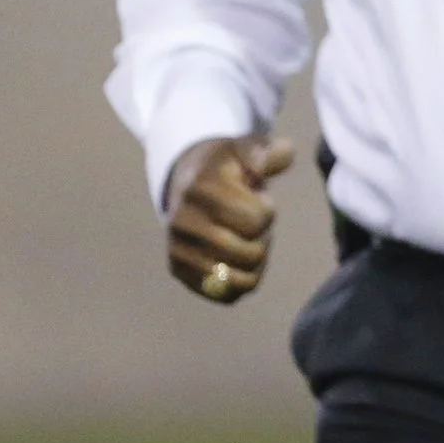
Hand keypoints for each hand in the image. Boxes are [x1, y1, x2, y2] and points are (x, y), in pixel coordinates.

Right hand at [164, 134, 294, 303]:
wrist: (189, 181)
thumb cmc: (230, 166)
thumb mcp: (249, 148)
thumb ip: (267, 151)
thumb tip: (262, 166)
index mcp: (201, 187)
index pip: (256, 219)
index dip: (266, 210)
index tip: (256, 198)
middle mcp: (182, 221)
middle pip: (248, 253)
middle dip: (262, 237)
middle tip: (253, 222)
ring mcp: (176, 249)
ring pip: (238, 279)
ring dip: (255, 262)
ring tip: (247, 240)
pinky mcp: (178, 270)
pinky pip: (224, 295)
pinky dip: (243, 281)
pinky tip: (240, 259)